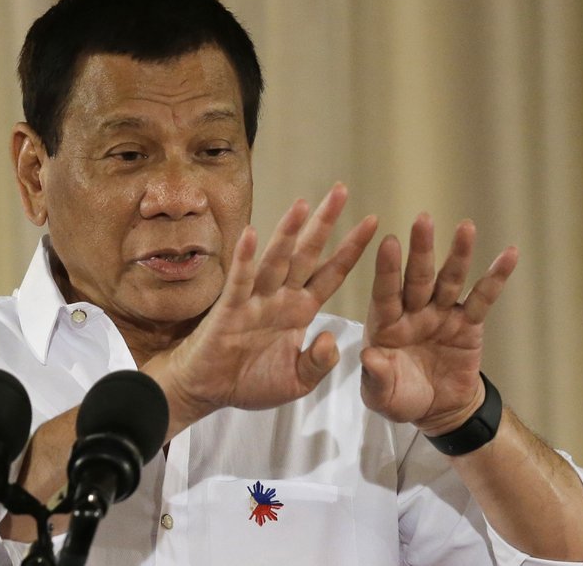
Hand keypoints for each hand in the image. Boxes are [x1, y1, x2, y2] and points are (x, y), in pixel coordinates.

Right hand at [145, 183, 377, 434]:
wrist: (209, 392)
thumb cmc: (251, 381)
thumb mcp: (297, 380)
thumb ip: (319, 363)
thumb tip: (330, 337)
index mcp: (301, 310)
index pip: (331, 273)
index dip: (351, 249)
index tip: (373, 222)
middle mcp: (281, 297)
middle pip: (307, 254)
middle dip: (325, 222)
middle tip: (341, 189)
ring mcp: (255, 300)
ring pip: (276, 260)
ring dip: (289, 232)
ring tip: (303, 204)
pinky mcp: (230, 309)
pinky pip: (240, 281)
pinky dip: (245, 258)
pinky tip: (252, 234)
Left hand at [360, 215, 517, 435]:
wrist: (437, 410)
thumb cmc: (401, 398)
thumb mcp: (382, 397)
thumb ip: (375, 377)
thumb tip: (369, 355)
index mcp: (386, 325)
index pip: (385, 293)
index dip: (388, 269)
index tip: (389, 242)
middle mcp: (413, 312)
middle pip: (418, 276)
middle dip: (421, 249)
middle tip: (423, 219)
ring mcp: (441, 314)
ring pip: (450, 279)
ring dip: (458, 254)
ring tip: (466, 227)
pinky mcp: (468, 323)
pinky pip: (483, 299)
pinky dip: (496, 278)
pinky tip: (509, 255)